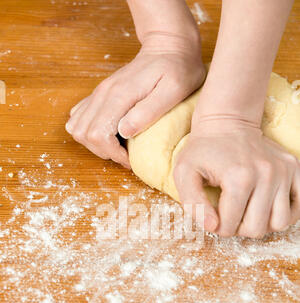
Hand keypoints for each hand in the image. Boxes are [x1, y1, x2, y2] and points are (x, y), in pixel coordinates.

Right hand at [65, 33, 205, 167]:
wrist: (168, 45)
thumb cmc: (178, 68)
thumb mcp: (173, 91)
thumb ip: (149, 111)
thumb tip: (125, 131)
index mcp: (120, 95)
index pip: (98, 135)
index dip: (112, 153)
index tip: (131, 158)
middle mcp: (104, 93)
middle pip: (84, 134)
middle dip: (104, 151)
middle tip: (126, 154)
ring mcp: (99, 92)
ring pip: (76, 127)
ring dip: (94, 143)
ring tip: (117, 146)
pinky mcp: (100, 93)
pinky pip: (79, 116)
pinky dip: (88, 131)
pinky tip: (109, 133)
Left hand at [173, 121, 299, 237]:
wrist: (227, 122)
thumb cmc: (203, 150)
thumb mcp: (184, 173)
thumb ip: (193, 203)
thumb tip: (213, 226)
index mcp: (238, 178)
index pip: (229, 226)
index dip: (217, 226)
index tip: (212, 214)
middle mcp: (266, 174)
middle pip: (256, 229)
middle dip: (239, 228)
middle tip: (230, 214)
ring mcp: (283, 171)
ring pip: (279, 223)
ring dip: (261, 224)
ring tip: (248, 211)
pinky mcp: (294, 169)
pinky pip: (298, 208)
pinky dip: (283, 214)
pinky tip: (266, 208)